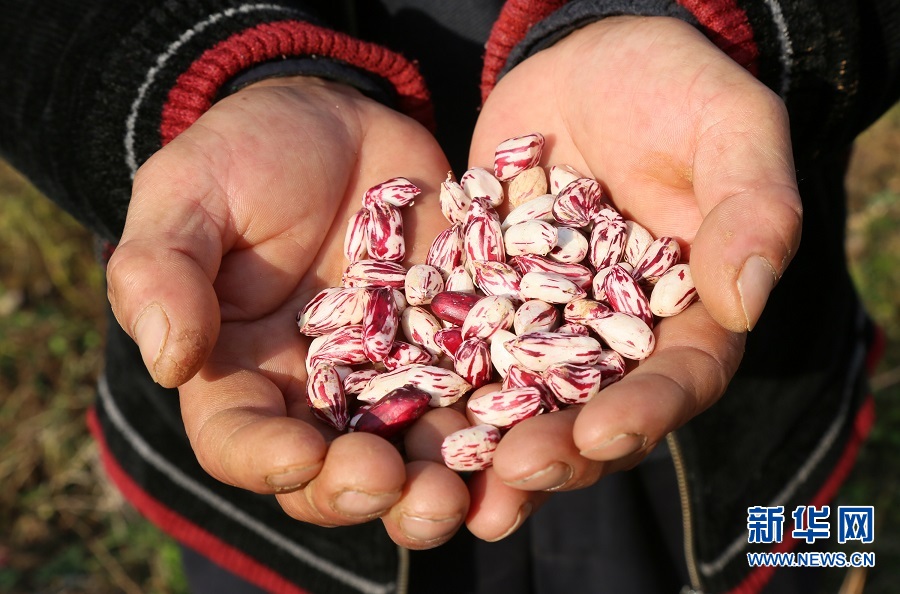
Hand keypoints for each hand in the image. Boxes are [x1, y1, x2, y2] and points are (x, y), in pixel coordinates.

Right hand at [106, 77, 472, 547]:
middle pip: (338, 472)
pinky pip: (485, 396)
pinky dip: (507, 425)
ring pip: (417, 455)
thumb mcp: (188, 195)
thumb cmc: (246, 156)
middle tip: (405, 491)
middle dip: (370, 491)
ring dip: (446, 484)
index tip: (302, 454)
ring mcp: (396, 376)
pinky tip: (535, 435)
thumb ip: (163, 270)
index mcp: (241, 375)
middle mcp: (320, 395)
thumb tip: (168, 360)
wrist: (337, 121)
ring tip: (473, 493)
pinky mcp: (459, 346)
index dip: (269, 460)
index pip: (243, 442)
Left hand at [461, 16, 800, 533]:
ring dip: (492, 443)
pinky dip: (436, 383)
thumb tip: (746, 300)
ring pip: (523, 400)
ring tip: (455, 475)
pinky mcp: (485, 299)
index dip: (644, 412)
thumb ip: (751, 209)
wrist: (585, 60)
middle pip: (594, 411)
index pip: (678, 379)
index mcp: (687, 314)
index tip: (603, 431)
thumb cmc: (671, 87)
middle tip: (516, 472)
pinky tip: (402, 414)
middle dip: (560, 449)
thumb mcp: (727, 129)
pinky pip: (460, 347)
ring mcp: (545, 324)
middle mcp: (616, 337)